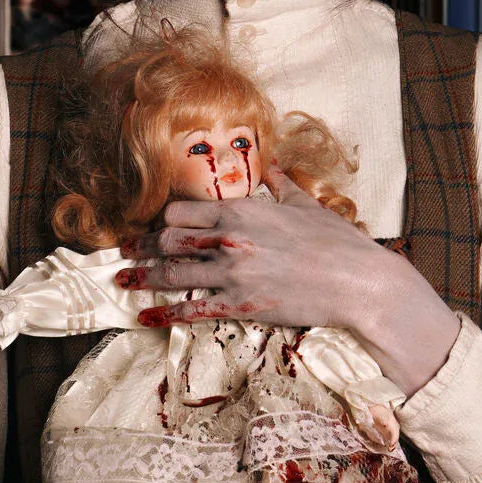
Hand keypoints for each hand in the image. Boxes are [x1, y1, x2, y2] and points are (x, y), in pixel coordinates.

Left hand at [118, 168, 460, 395]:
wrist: (357, 282)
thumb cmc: (336, 242)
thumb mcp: (306, 205)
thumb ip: (281, 186)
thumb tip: (273, 167)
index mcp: (242, 210)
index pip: (184, 209)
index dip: (166, 218)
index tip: (158, 225)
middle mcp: (229, 238)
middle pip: (169, 239)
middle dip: (145, 245)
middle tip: (127, 250)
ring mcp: (232, 273)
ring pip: (172, 273)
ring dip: (143, 275)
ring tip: (124, 277)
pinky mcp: (240, 305)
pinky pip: (191, 309)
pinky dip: (164, 312)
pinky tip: (145, 315)